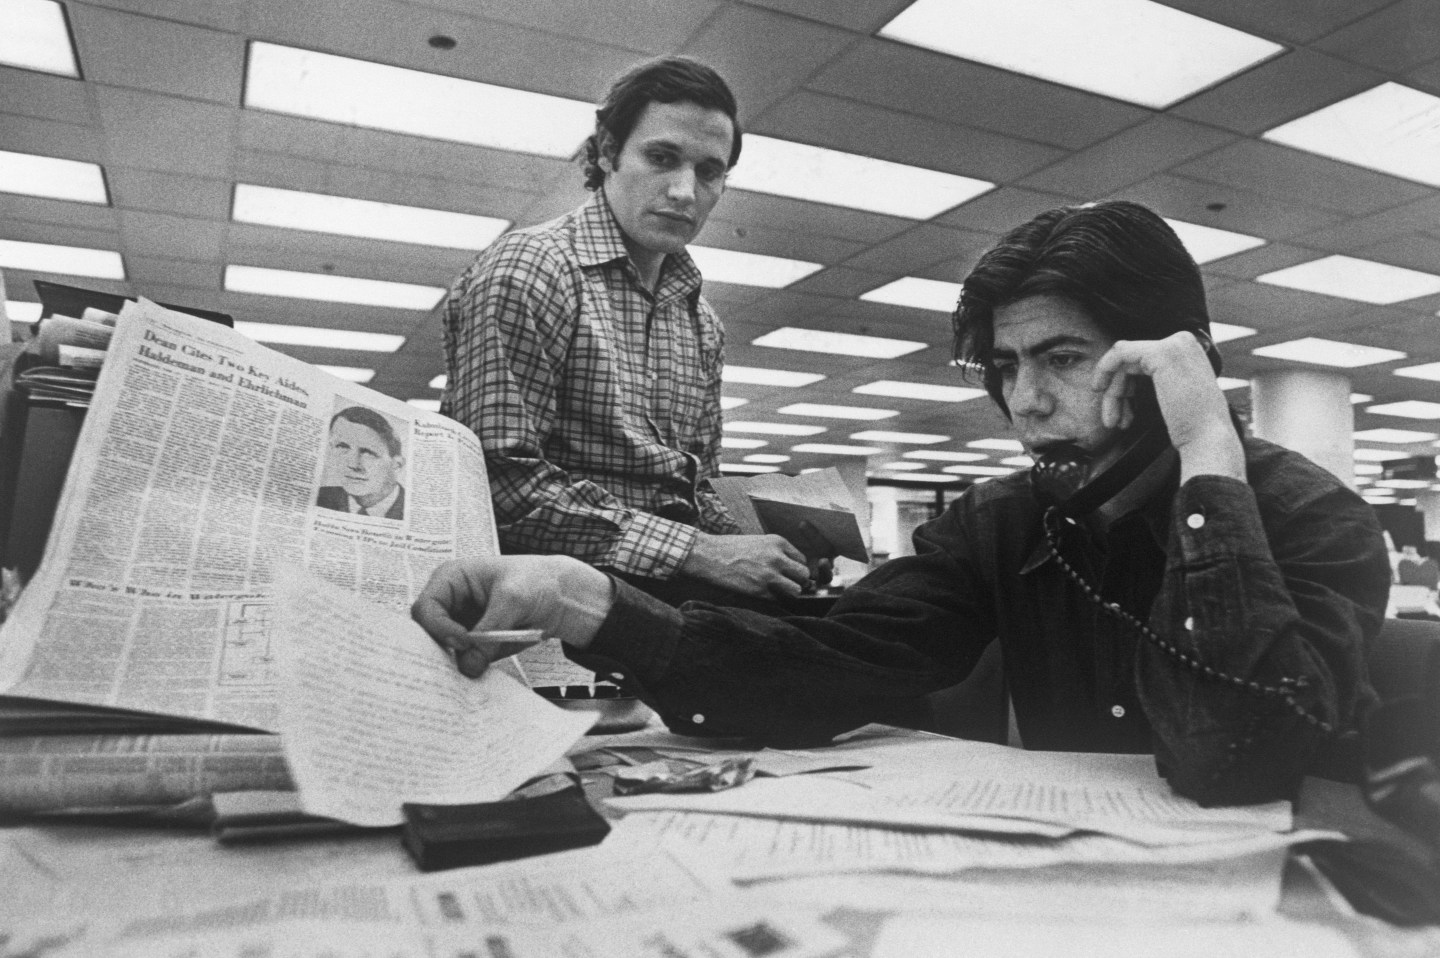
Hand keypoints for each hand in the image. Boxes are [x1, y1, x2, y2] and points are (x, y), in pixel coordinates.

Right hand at [411, 556, 613, 677]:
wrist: (561, 595)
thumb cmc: (536, 580)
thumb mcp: (512, 600)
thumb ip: (489, 633)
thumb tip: (467, 667)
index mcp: (450, 579)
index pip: (425, 608)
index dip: (438, 628)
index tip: (463, 641)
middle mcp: (449, 603)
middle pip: (426, 634)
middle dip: (440, 651)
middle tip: (459, 666)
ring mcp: (459, 625)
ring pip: (442, 652)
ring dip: (454, 664)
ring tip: (473, 671)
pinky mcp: (473, 644)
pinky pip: (462, 662)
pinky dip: (469, 669)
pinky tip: (479, 673)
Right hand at [680, 532, 811, 598]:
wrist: (707, 555)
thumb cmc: (729, 549)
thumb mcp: (758, 542)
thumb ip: (776, 553)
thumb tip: (790, 569)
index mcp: (778, 542)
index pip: (802, 560)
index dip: (794, 569)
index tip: (785, 573)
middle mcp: (777, 557)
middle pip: (804, 575)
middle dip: (796, 581)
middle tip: (784, 584)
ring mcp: (769, 574)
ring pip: (796, 590)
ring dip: (788, 592)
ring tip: (774, 591)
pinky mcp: (759, 590)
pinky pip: (778, 600)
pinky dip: (772, 599)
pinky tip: (759, 593)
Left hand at [1092, 331, 1243, 482]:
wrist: (1207, 438)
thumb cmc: (1192, 426)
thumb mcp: (1175, 393)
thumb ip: (1159, 378)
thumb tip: (1127, 378)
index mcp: (1187, 350)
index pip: (1143, 359)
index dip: (1126, 385)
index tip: (1119, 410)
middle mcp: (1183, 341)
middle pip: (1131, 360)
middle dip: (1118, 392)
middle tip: (1113, 420)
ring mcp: (1173, 345)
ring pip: (1123, 361)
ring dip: (1113, 393)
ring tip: (1112, 421)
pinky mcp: (1160, 353)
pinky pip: (1119, 353)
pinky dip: (1104, 369)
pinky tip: (1100, 390)